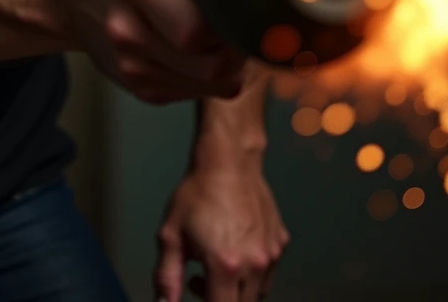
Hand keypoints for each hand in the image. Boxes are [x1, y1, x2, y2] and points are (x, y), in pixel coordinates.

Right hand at [57, 0, 266, 103]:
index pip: (198, 28)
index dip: (232, 19)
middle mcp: (125, 23)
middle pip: (207, 62)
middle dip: (235, 44)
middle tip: (241, 15)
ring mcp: (128, 60)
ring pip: (207, 83)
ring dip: (228, 62)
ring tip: (225, 27)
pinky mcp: (136, 84)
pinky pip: (193, 93)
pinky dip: (208, 75)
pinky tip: (204, 45)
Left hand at [154, 154, 288, 301]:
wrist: (228, 161)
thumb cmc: (198, 193)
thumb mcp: (171, 234)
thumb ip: (167, 276)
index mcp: (226, 266)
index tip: (192, 289)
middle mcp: (255, 265)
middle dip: (218, 298)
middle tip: (197, 279)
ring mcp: (271, 254)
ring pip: (257, 293)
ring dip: (237, 290)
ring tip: (215, 265)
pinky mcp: (280, 242)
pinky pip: (268, 271)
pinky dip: (252, 272)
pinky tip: (235, 248)